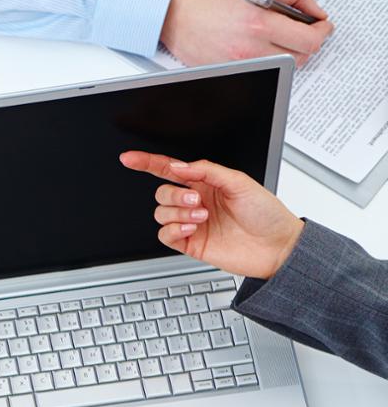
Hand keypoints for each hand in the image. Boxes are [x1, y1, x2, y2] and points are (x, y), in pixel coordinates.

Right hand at [119, 151, 303, 278]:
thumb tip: (178, 167)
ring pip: (161, 213)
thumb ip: (206, 171)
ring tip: (202, 217)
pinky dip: (172, 230)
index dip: (147, 163)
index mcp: (205, 184)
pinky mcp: (190, 244)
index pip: (169, 170)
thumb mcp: (240, 182)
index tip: (128, 159)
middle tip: (197, 201)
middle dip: (174, 195)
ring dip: (178, 213)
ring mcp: (191, 223)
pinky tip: (190, 229)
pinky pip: (164, 235)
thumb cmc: (266, 214)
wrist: (278, 247)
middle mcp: (195, 202)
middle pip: (161, 192)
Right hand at [161, 0, 333, 66]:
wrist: (168, 6)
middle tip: (302, 29)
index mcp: (258, 24)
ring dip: (287, 52)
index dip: (322, 32)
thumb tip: (314, 9)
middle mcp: (247, 48)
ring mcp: (235, 63)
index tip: (321, 25)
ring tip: (277, 35)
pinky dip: (264, 58)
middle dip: (307, 42)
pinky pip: (257, 69)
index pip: (309, 40)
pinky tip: (255, 42)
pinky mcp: (224, 70)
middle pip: (300, 58)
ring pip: (280, 66)